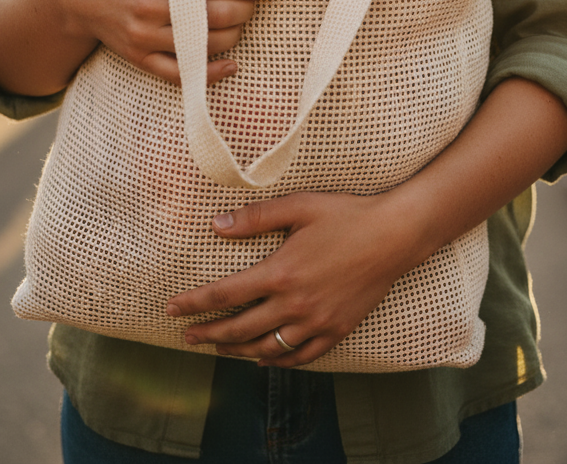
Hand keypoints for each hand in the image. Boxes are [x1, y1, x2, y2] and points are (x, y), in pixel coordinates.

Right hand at [53, 0, 277, 85]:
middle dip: (245, 10)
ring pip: (203, 44)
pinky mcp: (139, 57)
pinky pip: (179, 73)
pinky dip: (209, 73)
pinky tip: (230, 65)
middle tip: (254, 3)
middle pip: (215, 15)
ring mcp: (145, 35)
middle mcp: (152, 5)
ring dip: (232, 36)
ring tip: (239, 22)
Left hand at [165, 190, 424, 367]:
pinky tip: (264, 358)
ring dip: (237, 351)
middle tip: (187, 337)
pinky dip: (277, 361)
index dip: (194, 304)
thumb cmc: (345, 215)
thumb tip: (216, 224)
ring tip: (219, 348)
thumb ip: (256, 217)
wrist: (394, 236)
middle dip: (208, 335)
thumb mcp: (299, 206)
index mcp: (281, 272)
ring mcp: (317, 322)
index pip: (225, 295)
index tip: (172, 309)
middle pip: (239, 329)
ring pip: (267, 348)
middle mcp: (295, 304)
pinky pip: (300, 357)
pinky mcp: (337, 330)